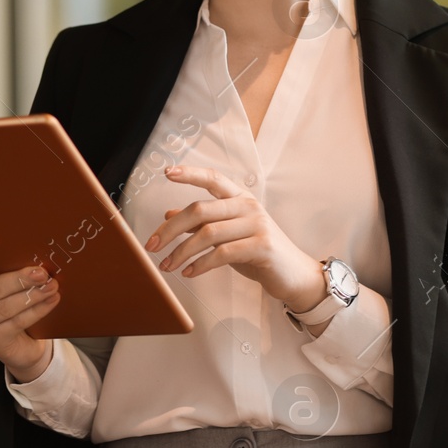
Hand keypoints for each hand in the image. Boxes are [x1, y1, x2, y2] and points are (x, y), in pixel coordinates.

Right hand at [0, 242, 59, 381]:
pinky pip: (17, 322)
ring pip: (6, 307)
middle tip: (42, 273)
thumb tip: (38, 258)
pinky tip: (51, 301)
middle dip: (20, 279)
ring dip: (33, 295)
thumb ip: (14, 270)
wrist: (20, 342)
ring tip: (52, 286)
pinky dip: (37, 311)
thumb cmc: (14, 303)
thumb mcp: (10, 285)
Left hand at [145, 165, 327, 312]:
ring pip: (208, 234)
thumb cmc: (259, 254)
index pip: (213, 178)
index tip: (167, 172)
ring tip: (167, 266)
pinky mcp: (261, 246)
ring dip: (181, 252)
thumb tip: (169, 214)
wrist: (295, 276)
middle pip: (200, 210)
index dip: (190, 174)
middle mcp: (248, 207)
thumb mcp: (228, 235)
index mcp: (240, 199)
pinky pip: (222, 253)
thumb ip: (202, 224)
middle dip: (171, 229)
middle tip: (152, 245)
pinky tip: (189, 273)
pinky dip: (200, 265)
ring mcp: (257, 225)